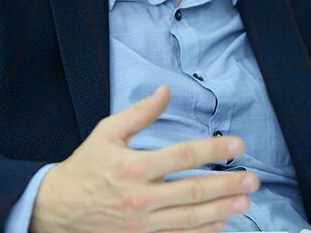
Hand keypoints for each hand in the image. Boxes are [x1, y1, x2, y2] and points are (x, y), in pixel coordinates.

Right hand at [30, 85, 259, 231]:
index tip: (237, 146)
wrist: (57, 208)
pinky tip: (221, 224)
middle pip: (193, 191)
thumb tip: (165, 91)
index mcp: (133, 167)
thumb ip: (139, 113)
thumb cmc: (85, 167)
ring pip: (189, 218)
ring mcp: (142, 223)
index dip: (213, 151)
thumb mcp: (107, 133)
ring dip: (221, 210)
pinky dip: (201, 232)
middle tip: (252, 179)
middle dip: (227, 184)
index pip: (183, 156)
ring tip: (244, 202)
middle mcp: (140, 198)